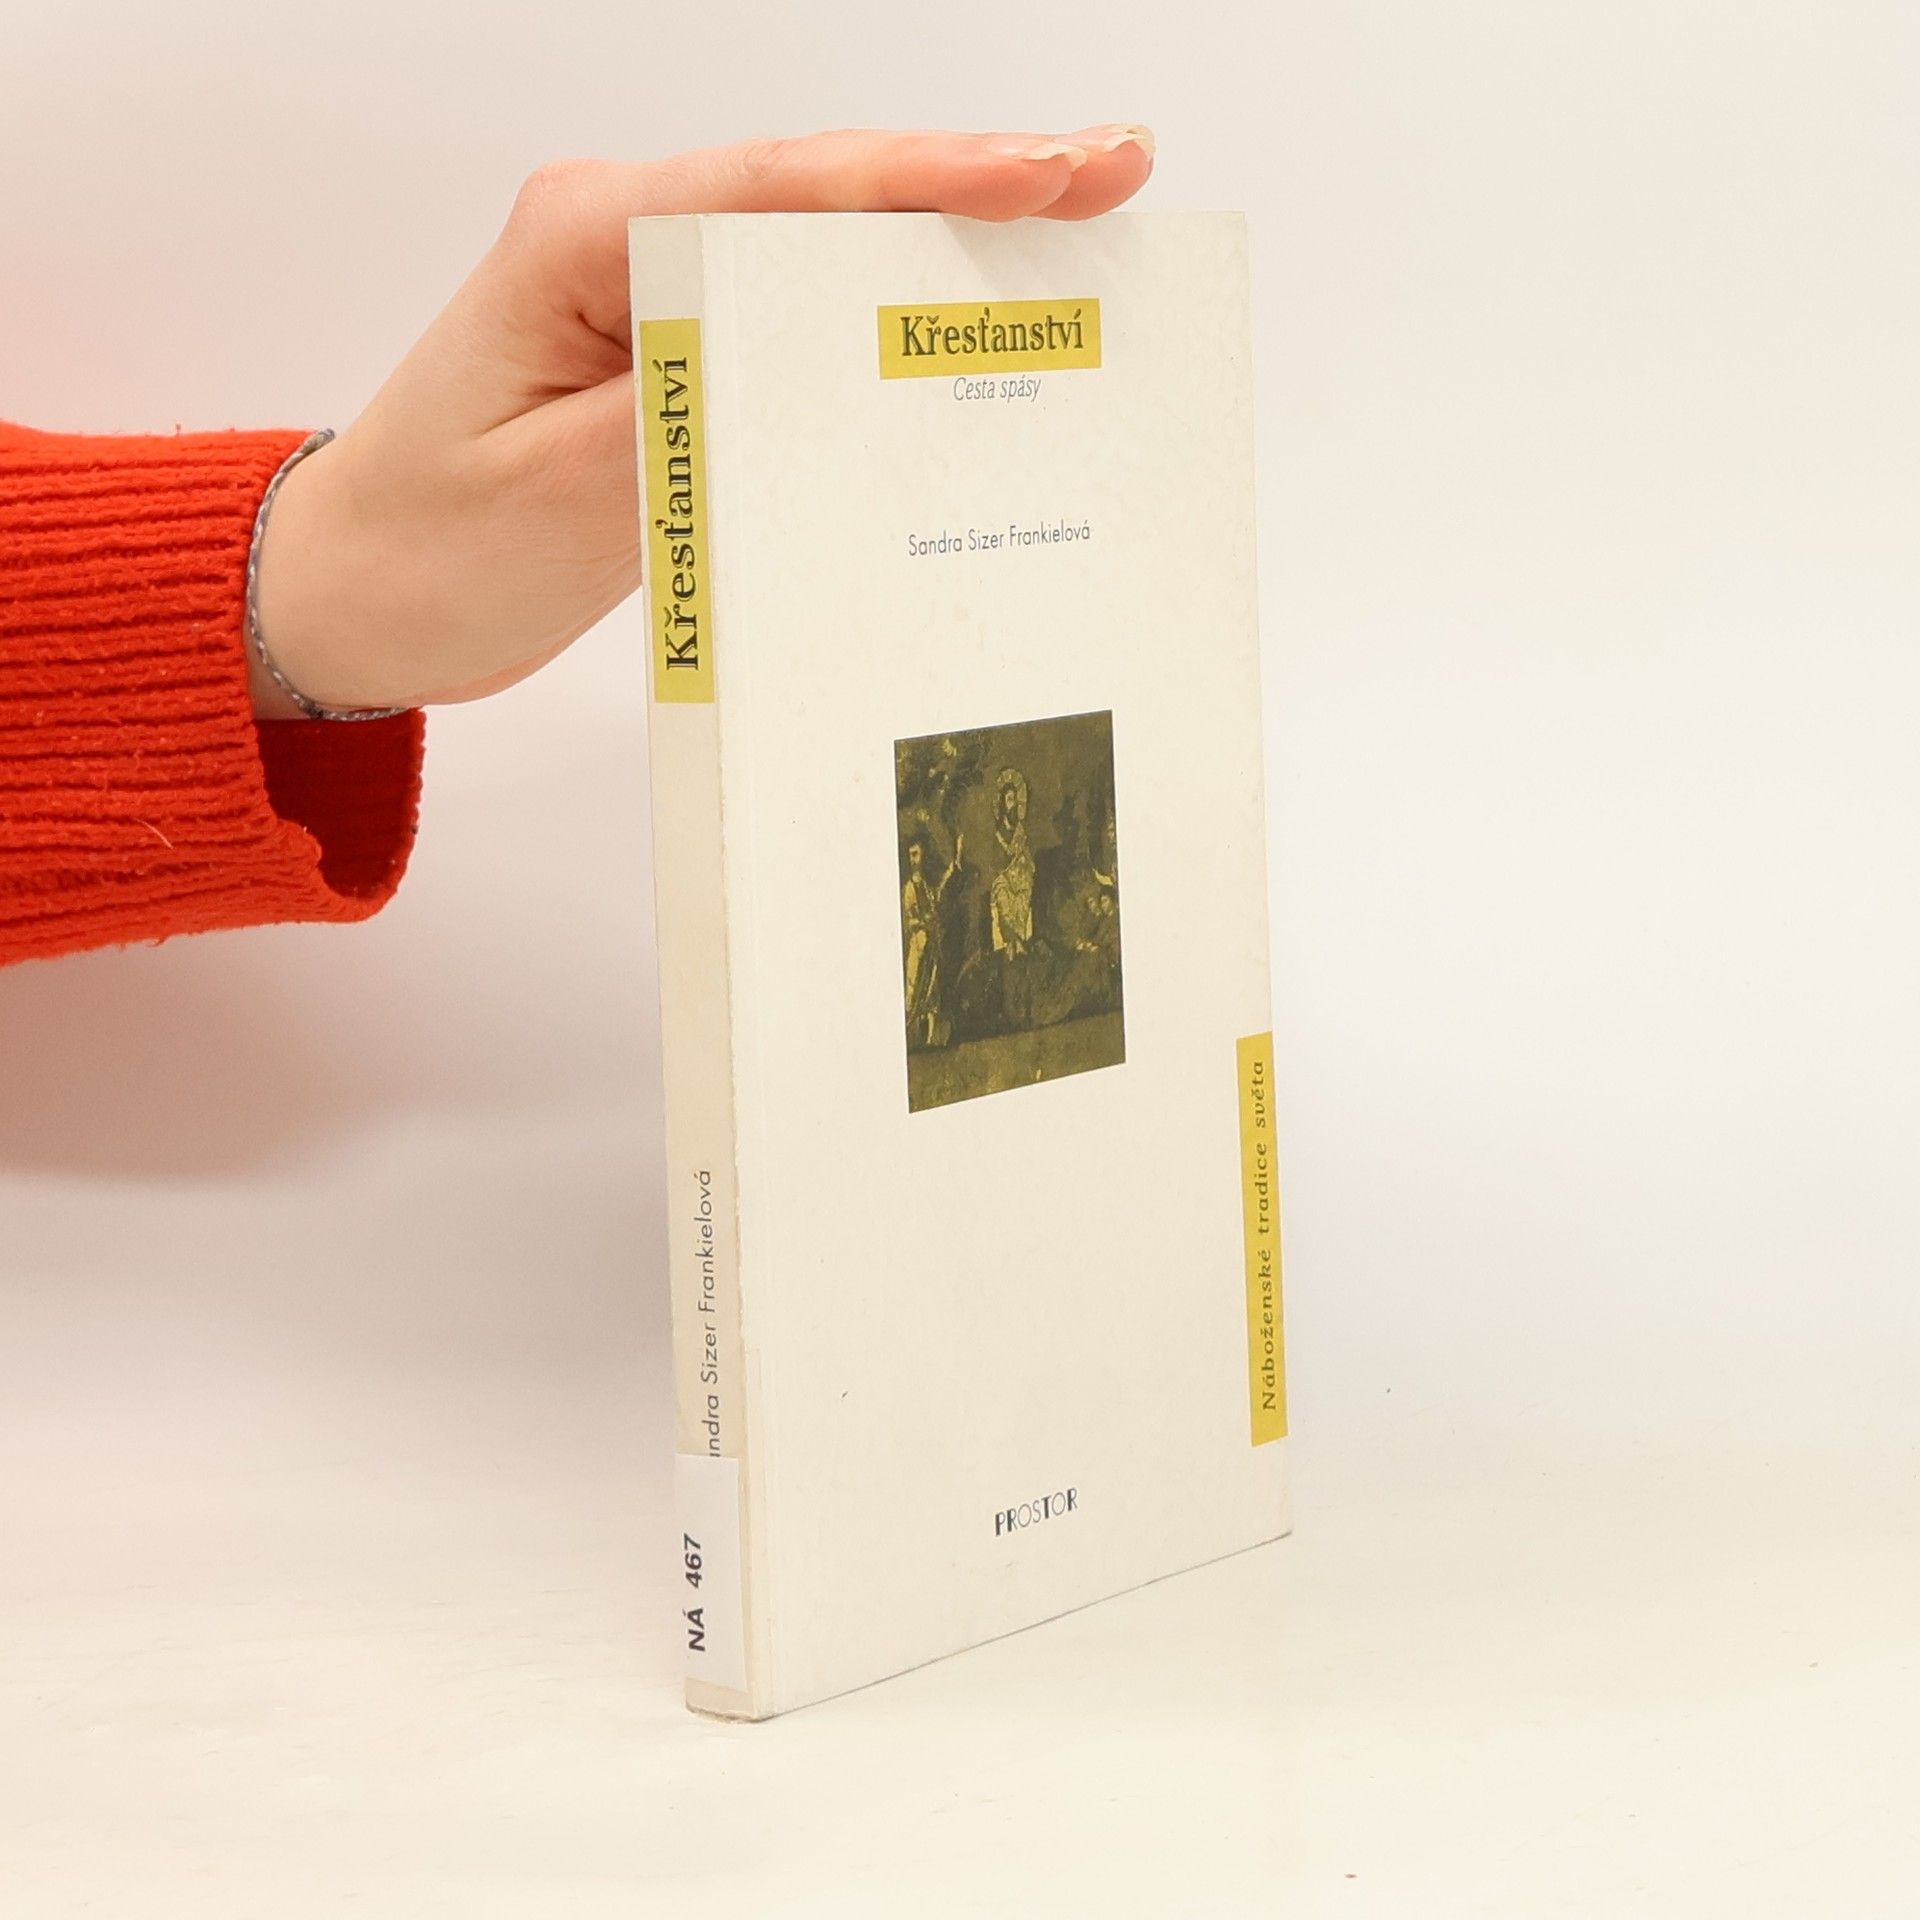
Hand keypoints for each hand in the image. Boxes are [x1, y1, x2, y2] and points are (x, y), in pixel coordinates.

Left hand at [251, 125, 1155, 716]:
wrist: (361, 595)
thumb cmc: (428, 548)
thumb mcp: (559, 500)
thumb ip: (691, 420)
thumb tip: (829, 376)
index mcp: (584, 242)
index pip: (782, 189)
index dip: (928, 178)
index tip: (1052, 171)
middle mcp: (623, 240)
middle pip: (822, 193)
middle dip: (973, 183)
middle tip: (1114, 173)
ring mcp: (650, 293)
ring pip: (820, 247)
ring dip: (946, 239)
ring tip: (1078, 229)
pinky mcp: (670, 355)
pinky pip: (796, 320)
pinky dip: (888, 316)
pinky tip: (970, 322)